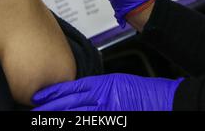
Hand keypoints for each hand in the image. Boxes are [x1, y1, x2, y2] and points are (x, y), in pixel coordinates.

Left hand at [32, 73, 183, 110]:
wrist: (169, 102)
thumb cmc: (147, 94)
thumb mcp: (119, 85)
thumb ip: (99, 89)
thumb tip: (77, 96)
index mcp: (106, 84)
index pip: (74, 88)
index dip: (55, 93)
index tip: (40, 97)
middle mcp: (106, 96)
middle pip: (73, 102)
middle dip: (52, 108)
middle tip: (35, 109)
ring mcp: (111, 108)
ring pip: (79, 114)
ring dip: (60, 116)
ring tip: (44, 117)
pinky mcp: (116, 116)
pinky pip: (93, 120)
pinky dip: (79, 119)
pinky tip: (66, 119)